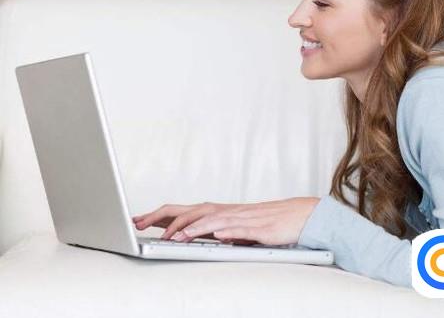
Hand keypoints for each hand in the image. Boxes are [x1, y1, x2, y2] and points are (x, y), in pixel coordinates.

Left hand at [132, 197, 320, 245]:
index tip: (139, 220)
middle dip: (164, 216)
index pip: (186, 211)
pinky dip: (222, 231)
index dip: (161, 215)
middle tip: (140, 223)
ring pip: (211, 219)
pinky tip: (211, 235)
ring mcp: (243, 219)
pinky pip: (238, 229)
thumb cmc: (272, 223)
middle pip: (191, 211)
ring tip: (171, 237)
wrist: (302, 216)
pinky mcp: (259, 228)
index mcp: (222, 213)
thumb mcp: (239, 230)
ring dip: (190, 227)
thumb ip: (220, 232)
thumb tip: (200, 236)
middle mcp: (229, 212)